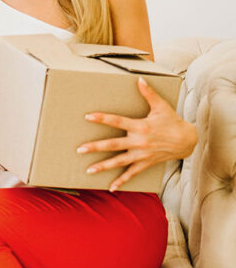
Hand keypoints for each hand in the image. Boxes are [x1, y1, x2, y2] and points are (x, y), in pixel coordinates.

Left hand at [78, 77, 197, 191]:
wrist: (188, 141)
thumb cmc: (172, 121)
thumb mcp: (161, 106)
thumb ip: (148, 93)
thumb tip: (139, 79)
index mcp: (140, 126)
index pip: (117, 121)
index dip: (102, 118)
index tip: (88, 116)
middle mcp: (139, 142)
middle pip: (114, 145)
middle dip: (96, 147)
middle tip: (80, 149)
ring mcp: (142, 154)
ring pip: (119, 162)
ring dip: (103, 166)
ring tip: (88, 170)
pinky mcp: (145, 163)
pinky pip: (132, 173)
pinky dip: (122, 181)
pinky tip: (111, 187)